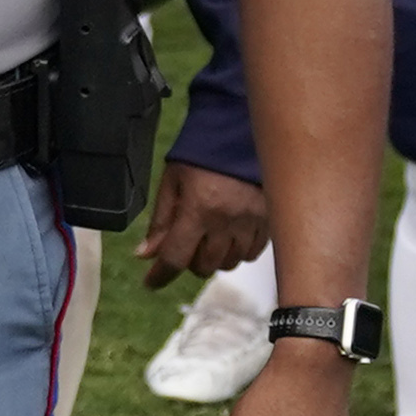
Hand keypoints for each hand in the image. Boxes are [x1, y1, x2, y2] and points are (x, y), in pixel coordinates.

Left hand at [136, 157, 270, 286]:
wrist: (239, 133)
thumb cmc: (200, 155)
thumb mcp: (171, 182)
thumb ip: (160, 221)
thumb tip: (145, 255)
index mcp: (198, 209)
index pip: (176, 258)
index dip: (160, 276)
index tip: (150, 282)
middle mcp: (228, 220)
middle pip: (204, 266)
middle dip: (188, 262)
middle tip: (184, 244)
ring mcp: (252, 221)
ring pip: (229, 263)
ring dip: (213, 258)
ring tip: (207, 238)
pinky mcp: (269, 219)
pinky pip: (251, 253)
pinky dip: (236, 252)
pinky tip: (228, 236)